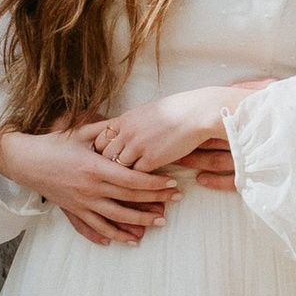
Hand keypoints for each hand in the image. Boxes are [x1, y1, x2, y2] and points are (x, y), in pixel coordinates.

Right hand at [0, 124, 179, 247]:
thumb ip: (105, 129)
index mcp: (95, 168)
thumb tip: (127, 121)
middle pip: (130, 200)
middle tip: (176, 201)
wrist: (25, 162)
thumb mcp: (80, 132)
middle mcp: (91, 189)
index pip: (132, 179)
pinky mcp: (74, 211)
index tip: (171, 183)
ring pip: (116, 219)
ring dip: (140, 223)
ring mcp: (82, 203)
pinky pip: (95, 228)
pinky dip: (111, 236)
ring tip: (159, 223)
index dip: (154, 183)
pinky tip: (124, 241)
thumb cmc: (54, 144)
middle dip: (156, 201)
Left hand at [91, 84, 261, 179]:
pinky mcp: (151, 159)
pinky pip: (137, 176)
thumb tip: (122, 132)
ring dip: (122, 176)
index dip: (101, 151)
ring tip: (124, 184)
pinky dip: (139, 181)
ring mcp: (137, 147)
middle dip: (107, 167)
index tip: (104, 160)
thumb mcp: (145, 112)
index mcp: (123, 120)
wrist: (195, 113)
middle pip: (105, 156)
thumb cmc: (174, 110)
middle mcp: (126, 133)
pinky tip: (142, 185)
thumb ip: (131, 124)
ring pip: (119, 168)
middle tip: (109, 176)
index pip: (100, 140)